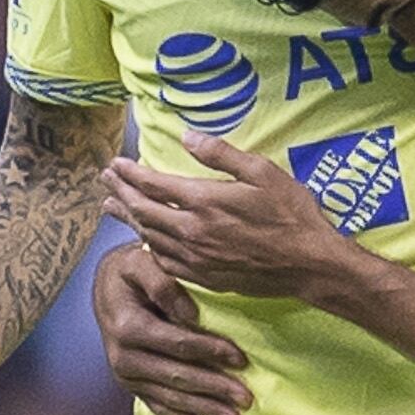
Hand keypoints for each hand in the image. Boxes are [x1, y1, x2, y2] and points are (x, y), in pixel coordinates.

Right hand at [94, 239, 253, 414]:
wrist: (106, 289)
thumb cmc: (131, 272)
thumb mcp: (142, 262)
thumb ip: (163, 282)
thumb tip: (189, 315)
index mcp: (128, 327)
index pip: (178, 344)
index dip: (210, 352)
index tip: (241, 359)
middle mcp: (123, 356)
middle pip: (177, 376)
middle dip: (214, 388)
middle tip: (246, 399)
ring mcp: (126, 375)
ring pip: (170, 397)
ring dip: (204, 410)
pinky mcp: (130, 385)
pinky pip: (156, 407)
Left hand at [103, 133, 353, 299]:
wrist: (309, 264)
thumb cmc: (291, 214)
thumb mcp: (262, 172)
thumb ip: (221, 154)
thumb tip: (187, 137)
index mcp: (204, 201)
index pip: (153, 184)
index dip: (130, 173)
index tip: (115, 164)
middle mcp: (192, 231)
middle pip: (143, 210)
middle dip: (120, 192)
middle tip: (105, 180)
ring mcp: (196, 258)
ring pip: (149, 237)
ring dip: (128, 219)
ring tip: (112, 207)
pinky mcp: (204, 277)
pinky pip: (165, 261)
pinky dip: (149, 247)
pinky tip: (145, 240)